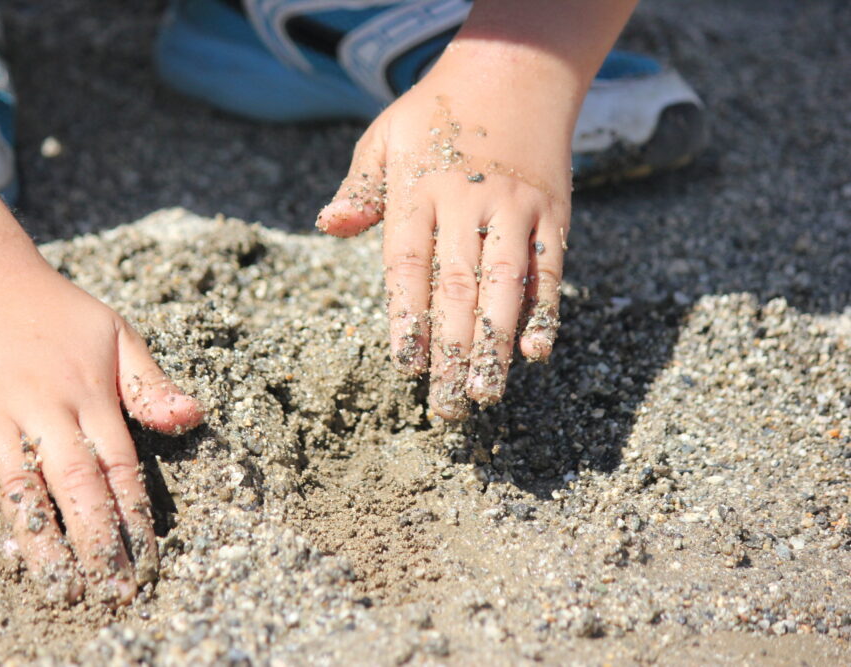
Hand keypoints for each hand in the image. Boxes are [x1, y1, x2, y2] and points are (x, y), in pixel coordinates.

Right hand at [0, 262, 202, 604]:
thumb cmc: (56, 312)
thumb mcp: (115, 333)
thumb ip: (151, 384)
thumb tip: (193, 418)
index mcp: (89, 389)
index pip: (118, 465)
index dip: (134, 516)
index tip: (147, 560)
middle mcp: (41, 405)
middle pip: (74, 486)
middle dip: (97, 543)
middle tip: (114, 590)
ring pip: (19, 490)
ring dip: (43, 543)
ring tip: (64, 588)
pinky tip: (10, 552)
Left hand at [317, 43, 573, 419]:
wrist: (515, 67)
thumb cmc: (436, 112)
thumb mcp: (385, 135)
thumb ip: (361, 186)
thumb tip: (329, 225)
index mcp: (419, 188)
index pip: (409, 263)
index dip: (408, 316)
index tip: (406, 365)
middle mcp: (468, 202)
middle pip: (458, 286)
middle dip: (452, 351)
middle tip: (445, 408)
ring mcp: (515, 208)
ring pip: (506, 285)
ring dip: (495, 344)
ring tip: (485, 395)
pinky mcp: (553, 212)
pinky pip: (550, 267)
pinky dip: (545, 310)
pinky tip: (537, 351)